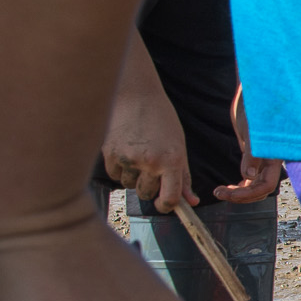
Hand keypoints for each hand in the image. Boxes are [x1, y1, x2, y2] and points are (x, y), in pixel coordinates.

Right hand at [102, 58, 193, 211]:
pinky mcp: (110, 154)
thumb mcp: (178, 146)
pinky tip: (124, 149)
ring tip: (137, 152)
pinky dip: (119, 168)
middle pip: (146, 194)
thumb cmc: (161, 120)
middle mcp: (150, 162)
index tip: (163, 204)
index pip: (169, 198)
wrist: (135, 94)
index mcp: (172, 160)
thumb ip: (183, 176)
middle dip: (148, 187)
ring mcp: (129, 159)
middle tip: (149, 167)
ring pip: (129, 185)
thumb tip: (191, 202)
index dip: (166, 206)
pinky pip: (114, 175)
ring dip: (133, 176)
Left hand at [215, 85, 281, 201]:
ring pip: (254, 187)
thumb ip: (253, 154)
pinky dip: (240, 186)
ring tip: (219, 191)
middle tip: (219, 193)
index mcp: (275, 159)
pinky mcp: (255, 159)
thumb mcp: (252, 132)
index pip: (266, 186)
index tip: (228, 194)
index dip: (247, 194)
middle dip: (241, 196)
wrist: (253, 97)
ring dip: (238, 193)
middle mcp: (272, 163)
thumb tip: (250, 176)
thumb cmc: (255, 111)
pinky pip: (251, 179)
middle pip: (260, 191)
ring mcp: (264, 162)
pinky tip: (227, 187)